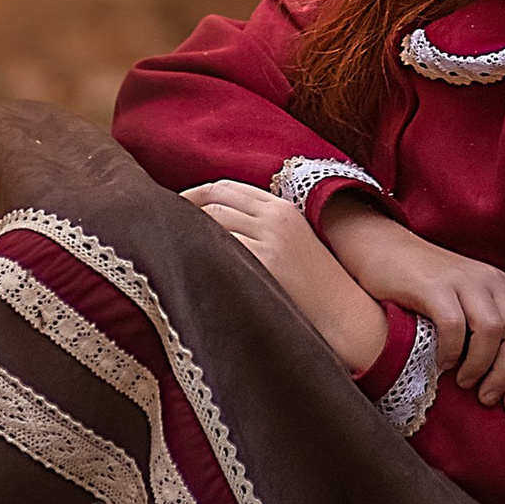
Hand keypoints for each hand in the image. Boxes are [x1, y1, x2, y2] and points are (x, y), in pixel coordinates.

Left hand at [181, 182, 388, 373]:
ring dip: (185, 232)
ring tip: (166, 247)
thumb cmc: (315, 287)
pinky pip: (219, 248)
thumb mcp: (294, 242)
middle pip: (214, 198)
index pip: (227, 186)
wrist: (346, 316)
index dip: (194, 194)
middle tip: (158, 227)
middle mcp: (274, 217)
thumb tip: (212, 229)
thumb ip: (261, 227)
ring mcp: (269, 240)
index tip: (174, 208)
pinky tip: (184, 267)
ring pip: (212, 221)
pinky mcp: (264, 264)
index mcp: (281, 208)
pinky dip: (198, 253)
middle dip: (182, 208)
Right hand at [321, 201, 504, 414]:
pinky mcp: (435, 285)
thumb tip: (503, 387)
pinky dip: (451, 352)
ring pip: (491, 332)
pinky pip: (455, 326)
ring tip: (462, 381)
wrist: (382, 249)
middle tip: (486, 397)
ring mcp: (463, 280)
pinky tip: (441, 363)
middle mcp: (490, 280)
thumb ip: (485, 334)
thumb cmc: (423, 290)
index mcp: (502, 288)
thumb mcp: (464, 306)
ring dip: (479, 366)